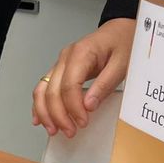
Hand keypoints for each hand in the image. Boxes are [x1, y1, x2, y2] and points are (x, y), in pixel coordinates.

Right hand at [33, 18, 134, 137]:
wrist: (120, 31)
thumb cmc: (123, 43)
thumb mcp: (122, 64)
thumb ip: (104, 84)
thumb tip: (88, 105)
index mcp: (81, 53)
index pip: (69, 86)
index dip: (73, 107)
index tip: (83, 122)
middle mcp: (65, 57)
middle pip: (52, 91)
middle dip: (58, 115)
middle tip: (70, 131)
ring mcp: (60, 64)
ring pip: (42, 91)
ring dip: (45, 113)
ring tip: (53, 130)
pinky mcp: (59, 71)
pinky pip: (43, 88)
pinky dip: (40, 105)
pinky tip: (40, 119)